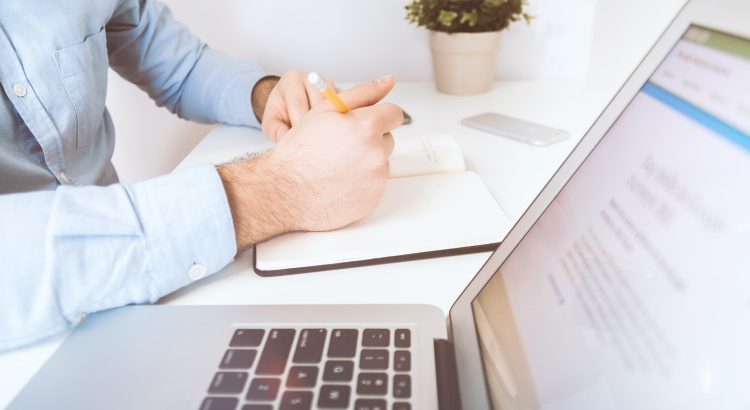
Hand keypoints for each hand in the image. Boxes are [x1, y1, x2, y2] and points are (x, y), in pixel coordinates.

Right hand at [219, 75, 402, 249]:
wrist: (285, 191)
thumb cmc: (300, 150)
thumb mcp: (326, 110)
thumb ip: (362, 92)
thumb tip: (388, 81)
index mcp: (367, 126)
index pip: (394, 113)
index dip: (379, 115)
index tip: (367, 121)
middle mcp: (376, 152)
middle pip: (388, 138)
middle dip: (370, 139)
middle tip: (342, 145)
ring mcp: (376, 178)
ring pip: (381, 162)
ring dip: (366, 160)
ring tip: (337, 164)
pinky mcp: (373, 199)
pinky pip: (375, 184)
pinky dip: (362, 182)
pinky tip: (339, 181)